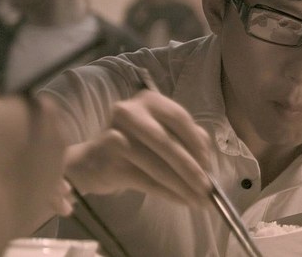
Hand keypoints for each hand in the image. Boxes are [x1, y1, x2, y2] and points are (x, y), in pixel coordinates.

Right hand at [63, 89, 212, 205]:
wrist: (91, 162)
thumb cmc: (134, 146)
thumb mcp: (160, 133)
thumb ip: (185, 138)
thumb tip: (207, 161)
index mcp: (149, 100)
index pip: (180, 118)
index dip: (197, 143)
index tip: (209, 164)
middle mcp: (130, 112)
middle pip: (167, 142)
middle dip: (191, 168)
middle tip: (208, 188)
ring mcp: (116, 135)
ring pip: (157, 165)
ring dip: (182, 185)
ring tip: (198, 200)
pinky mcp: (109, 161)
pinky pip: (145, 180)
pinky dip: (167, 192)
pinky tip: (181, 200)